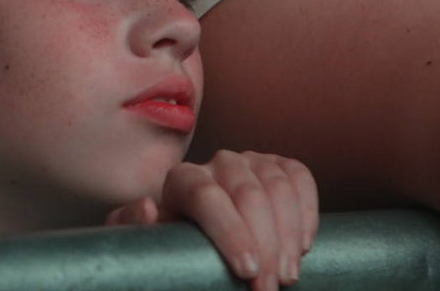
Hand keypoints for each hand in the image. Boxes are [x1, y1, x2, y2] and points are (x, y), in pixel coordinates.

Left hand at [106, 150, 317, 290]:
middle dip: (264, 245)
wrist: (197, 239)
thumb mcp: (148, 242)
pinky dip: (307, 210)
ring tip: (287, 276)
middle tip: (268, 288)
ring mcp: (252, 161)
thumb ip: (132, 226)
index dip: (230, 232)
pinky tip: (304, 245)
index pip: (205, 195)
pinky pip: (300, 176)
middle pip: (247, 194)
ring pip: (277, 186)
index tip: (247, 271)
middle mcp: (218, 162)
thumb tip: (148, 208)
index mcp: (182, 179)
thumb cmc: (174, 245)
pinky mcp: (279, 165)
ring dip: (289, 235)